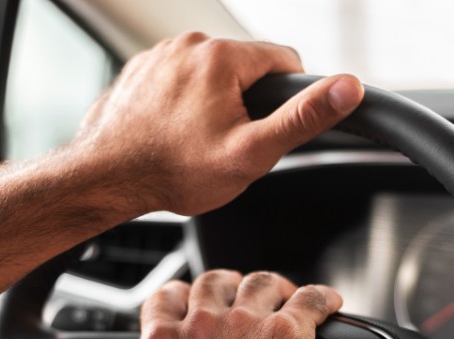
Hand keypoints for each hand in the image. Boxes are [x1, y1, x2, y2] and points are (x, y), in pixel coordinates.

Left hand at [72, 33, 363, 215]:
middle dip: (246, 104)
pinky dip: (181, 105)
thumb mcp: (253, 152)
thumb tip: (348, 87)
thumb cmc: (174, 171)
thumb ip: (303, 117)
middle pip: (245, 69)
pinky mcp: (139, 70)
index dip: (286, 99)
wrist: (106, 179)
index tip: (266, 129)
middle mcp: (189, 44)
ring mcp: (160, 55)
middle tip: (227, 145)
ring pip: (210, 76)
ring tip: (194, 143)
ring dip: (212, 104)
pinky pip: (177, 81)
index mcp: (222, 55)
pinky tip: (171, 135)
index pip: (284, 61)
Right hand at [88, 270, 342, 338]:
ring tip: (282, 295)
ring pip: (261, 282)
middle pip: (213, 281)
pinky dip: (320, 297)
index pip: (164, 298)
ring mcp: (250, 327)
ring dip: (270, 285)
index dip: (176, 296)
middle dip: (224, 284)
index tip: (187, 303)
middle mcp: (205, 327)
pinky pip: (311, 299)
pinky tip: (327, 301)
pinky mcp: (291, 336)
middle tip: (236, 297)